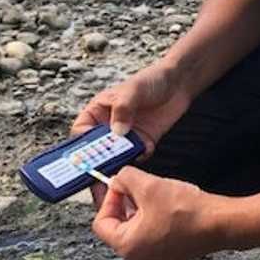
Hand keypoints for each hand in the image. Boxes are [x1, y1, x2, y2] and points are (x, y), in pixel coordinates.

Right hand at [70, 61, 191, 205]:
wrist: (178, 84)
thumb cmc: (150, 80)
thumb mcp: (133, 90)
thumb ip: (123, 109)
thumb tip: (117, 132)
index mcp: (97, 112)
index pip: (81, 134)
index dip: (81, 148)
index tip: (85, 159)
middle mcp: (108, 127)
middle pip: (95, 152)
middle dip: (96, 167)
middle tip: (97, 179)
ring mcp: (125, 137)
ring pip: (115, 159)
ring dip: (117, 167)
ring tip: (117, 176)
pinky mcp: (141, 143)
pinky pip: (136, 157)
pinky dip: (139, 157)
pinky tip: (146, 149)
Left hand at [92, 166, 225, 259]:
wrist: (220, 223)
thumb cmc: (187, 211)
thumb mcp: (149, 185)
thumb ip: (125, 178)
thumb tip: (117, 178)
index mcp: (127, 246)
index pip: (101, 222)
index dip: (108, 198)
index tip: (119, 184)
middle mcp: (138, 257)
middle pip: (118, 224)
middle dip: (125, 200)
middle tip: (134, 183)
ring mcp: (154, 256)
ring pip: (135, 226)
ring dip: (140, 206)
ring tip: (154, 190)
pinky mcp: (168, 251)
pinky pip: (151, 231)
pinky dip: (153, 214)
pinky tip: (166, 200)